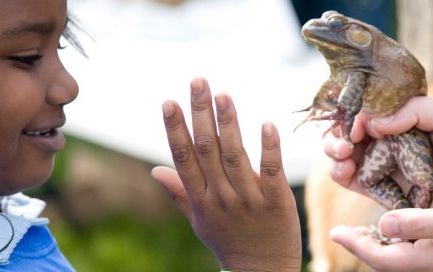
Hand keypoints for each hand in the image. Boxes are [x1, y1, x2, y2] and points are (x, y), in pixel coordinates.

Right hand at [151, 77, 301, 270]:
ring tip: (222, 95)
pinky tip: (265, 124)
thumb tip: (155, 170)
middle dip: (201, 114)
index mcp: (200, 199)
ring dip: (229, 123)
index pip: (184, 158)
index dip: (176, 129)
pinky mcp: (277, 202)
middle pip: (207, 150)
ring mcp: (249, 200)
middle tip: (198, 82)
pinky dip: (268, 148)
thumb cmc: (229, 242)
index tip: (169, 102)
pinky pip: (271, 171)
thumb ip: (180, 193)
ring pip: (236, 156)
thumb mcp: (199, 221)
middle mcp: (221, 197)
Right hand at [325, 96, 432, 206]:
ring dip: (333, 151)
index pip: (364, 109)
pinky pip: (351, 181)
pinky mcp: (379, 190)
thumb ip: (414, 109)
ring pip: (342, 154)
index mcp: (399, 117)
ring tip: (344, 155)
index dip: (353, 113)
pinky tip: (345, 170)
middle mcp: (385, 139)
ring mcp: (380, 164)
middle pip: (347, 130)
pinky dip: (340, 174)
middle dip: (337, 133)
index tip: (358, 122)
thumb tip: (376, 121)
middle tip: (346, 142)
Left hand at [329, 188, 432, 270]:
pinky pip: (419, 254)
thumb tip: (384, 226)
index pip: (383, 259)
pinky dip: (403, 241)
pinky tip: (401, 226)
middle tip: (343, 231)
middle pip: (389, 263)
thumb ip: (421, 224)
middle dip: (364, 248)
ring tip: (365, 229)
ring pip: (403, 259)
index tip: (334, 233)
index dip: (356, 245)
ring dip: (382, 246)